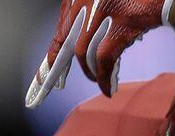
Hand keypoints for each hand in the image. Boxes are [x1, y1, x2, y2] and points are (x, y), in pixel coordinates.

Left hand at [27, 0, 174, 104]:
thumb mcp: (114, 4)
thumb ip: (97, 16)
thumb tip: (85, 45)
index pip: (62, 26)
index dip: (56, 51)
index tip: (50, 69)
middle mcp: (88, 0)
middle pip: (70, 42)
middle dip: (70, 66)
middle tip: (72, 81)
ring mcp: (104, 10)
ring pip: (86, 52)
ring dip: (93, 73)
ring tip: (101, 83)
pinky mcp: (123, 23)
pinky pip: (106, 58)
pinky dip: (105, 77)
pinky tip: (109, 88)